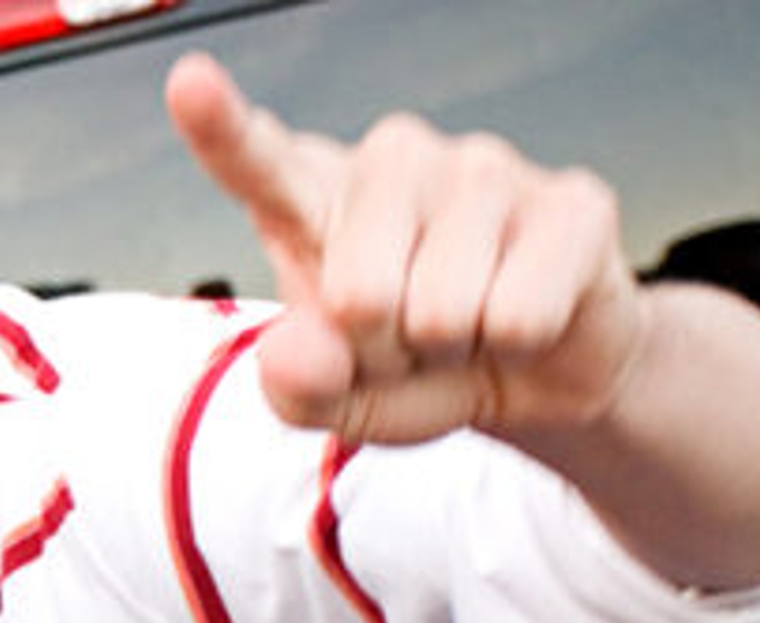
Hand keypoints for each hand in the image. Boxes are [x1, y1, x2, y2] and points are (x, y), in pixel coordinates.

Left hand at [166, 51, 647, 449]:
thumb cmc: (414, 369)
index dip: (221, 126)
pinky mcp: (570, 201)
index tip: (189, 83)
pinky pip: (518, 314)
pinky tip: (525, 314)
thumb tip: (297, 352)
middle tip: (408, 340)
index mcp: (312, 197)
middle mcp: (393, 160)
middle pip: (358, 296)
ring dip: (450, 349)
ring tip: (464, 326)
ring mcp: (484, 168)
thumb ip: (297, 391)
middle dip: (383, 352)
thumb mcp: (338, 403)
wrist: (536, 370)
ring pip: (441, 311)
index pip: (255, 161)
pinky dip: (516, 345)